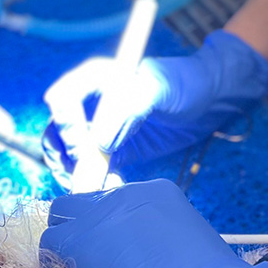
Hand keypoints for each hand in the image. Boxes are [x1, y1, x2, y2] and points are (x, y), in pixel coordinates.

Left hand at [40, 178, 267, 267]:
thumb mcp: (188, 241)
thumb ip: (162, 236)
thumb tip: (149, 252)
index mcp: (156, 191)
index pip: (116, 201)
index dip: (111, 225)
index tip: (114, 249)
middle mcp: (126, 194)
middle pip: (83, 201)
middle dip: (80, 223)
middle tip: (86, 257)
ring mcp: (102, 213)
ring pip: (61, 215)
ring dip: (63, 238)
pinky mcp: (82, 239)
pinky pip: (51, 243)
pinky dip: (52, 260)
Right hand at [42, 30, 267, 174]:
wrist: (208, 99)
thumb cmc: (186, 83)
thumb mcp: (162, 88)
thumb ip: (132, 106)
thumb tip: (98, 140)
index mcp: (97, 78)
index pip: (63, 99)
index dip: (67, 124)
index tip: (84, 147)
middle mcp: (91, 103)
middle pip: (58, 132)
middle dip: (66, 157)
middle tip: (88, 177)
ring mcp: (99, 129)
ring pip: (68, 155)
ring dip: (77, 175)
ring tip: (101, 188)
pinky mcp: (111, 151)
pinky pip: (90, 170)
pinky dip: (94, 183)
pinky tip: (112, 190)